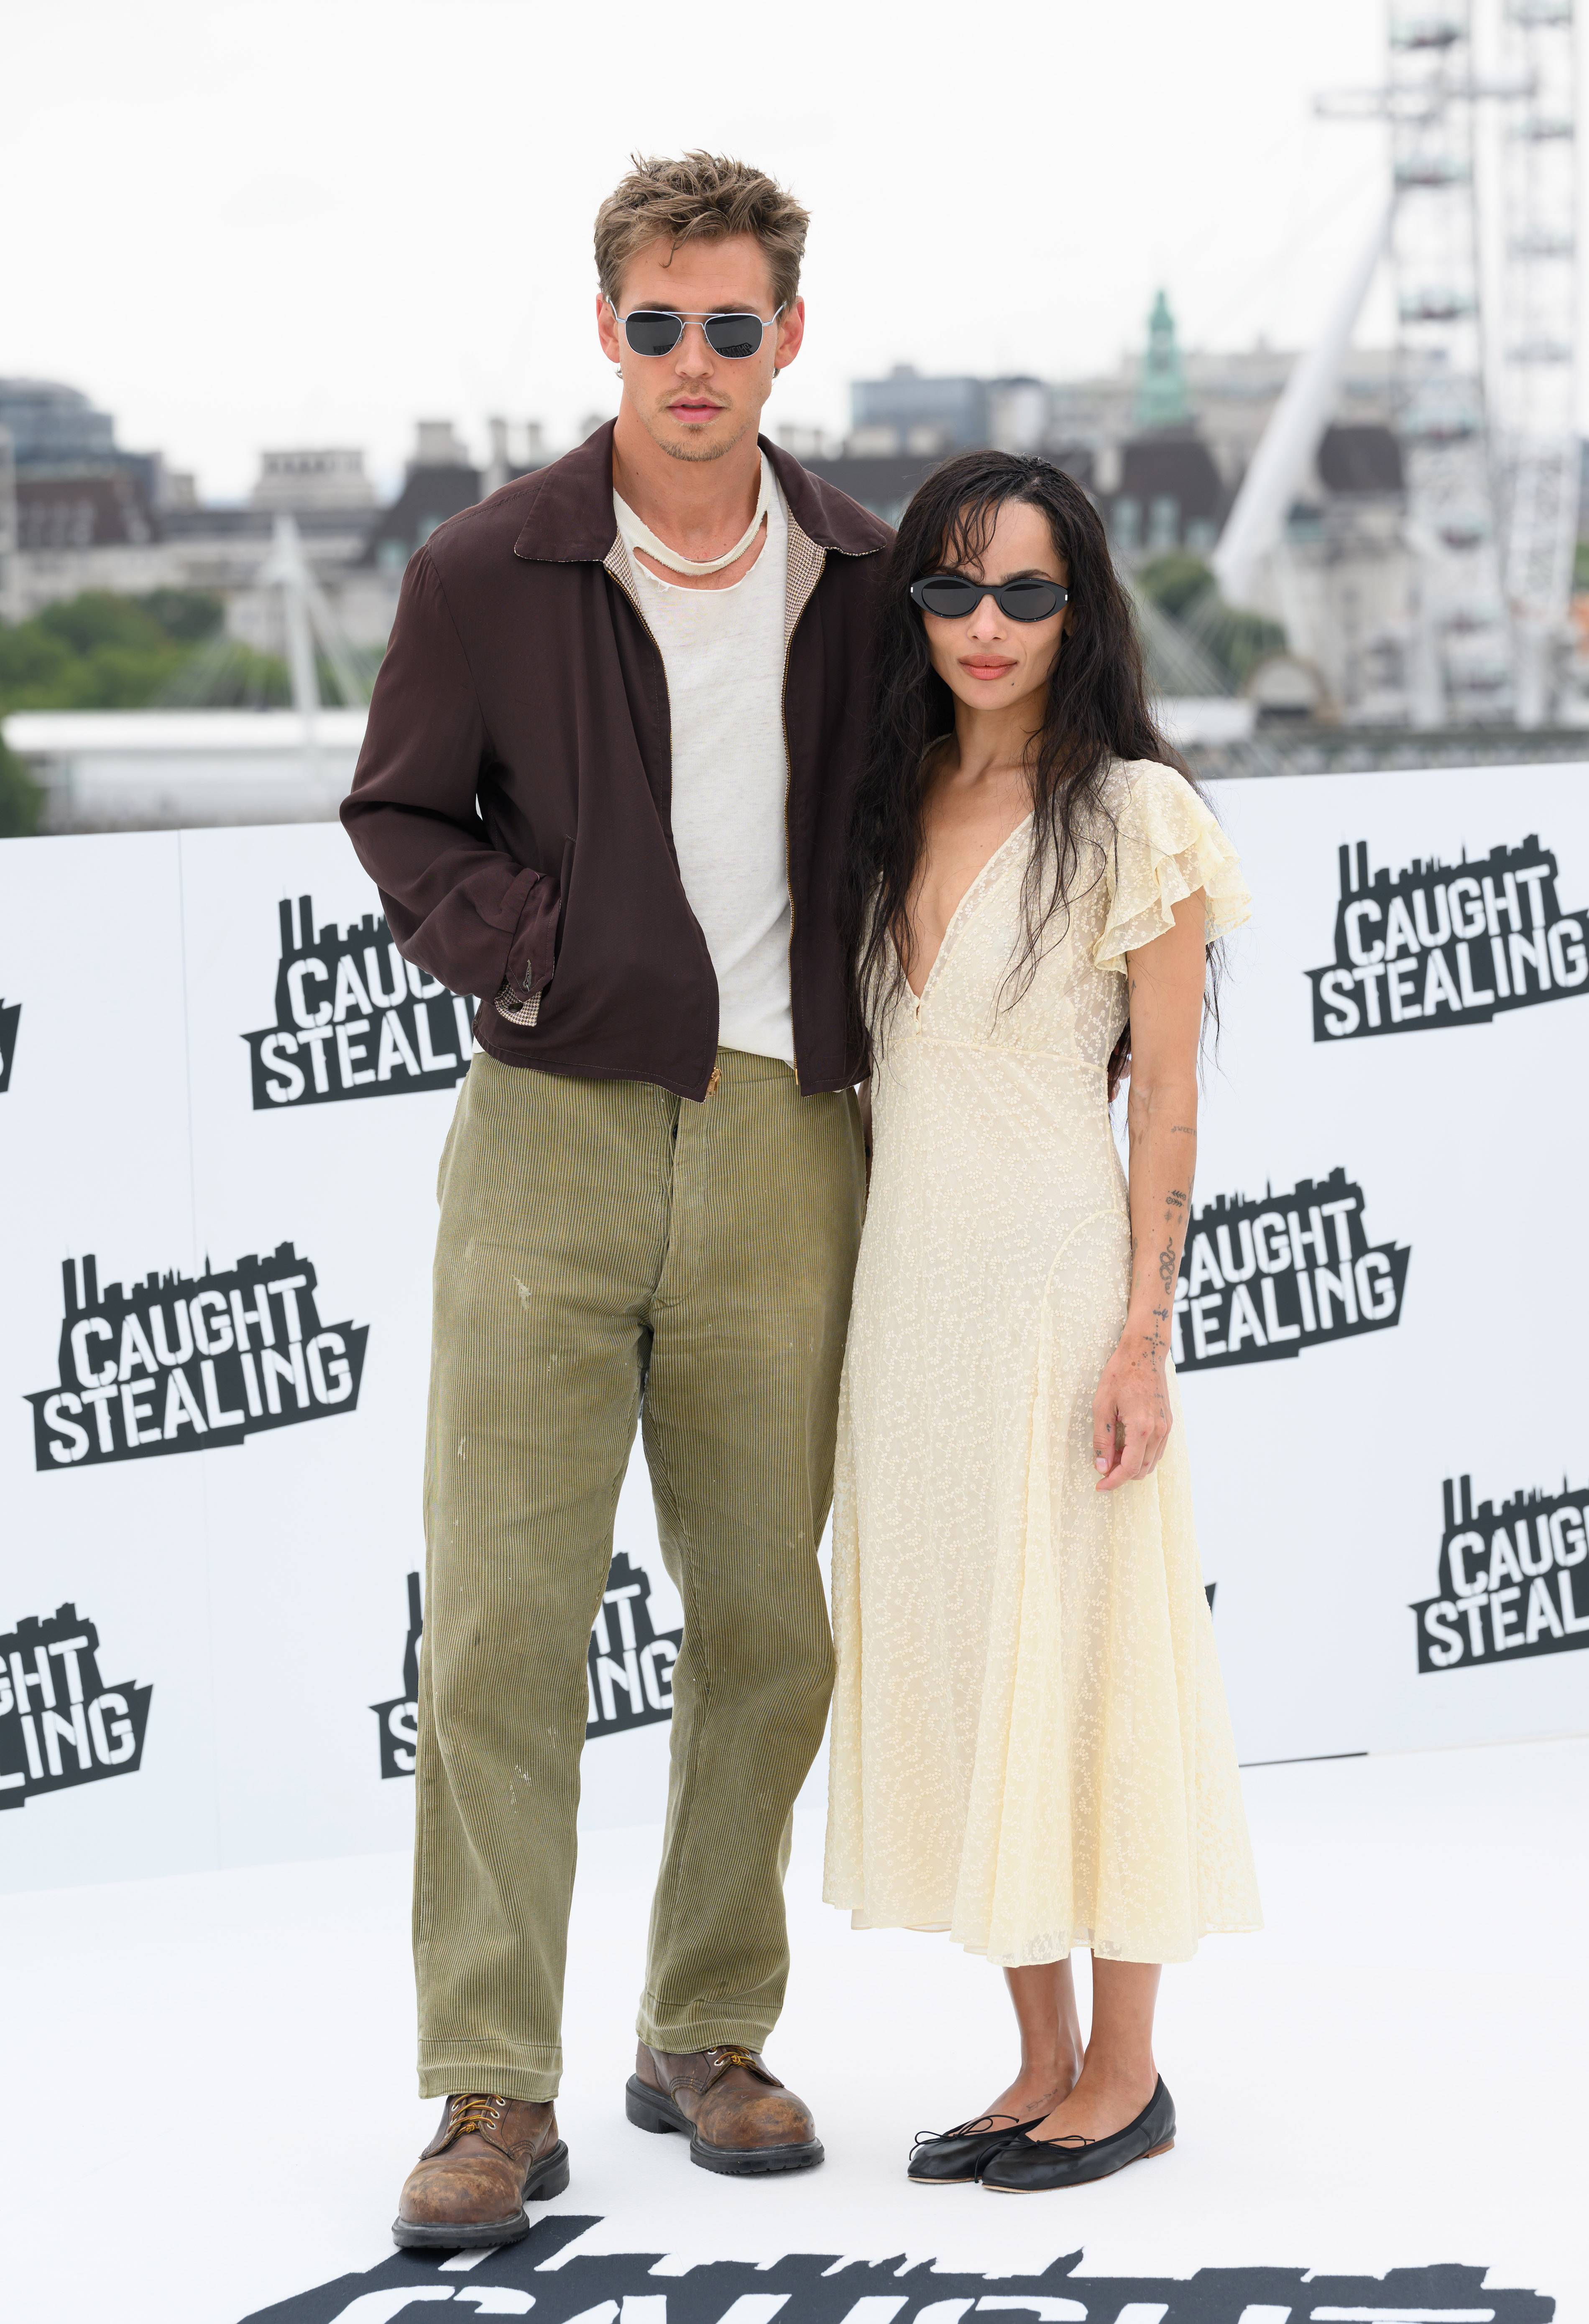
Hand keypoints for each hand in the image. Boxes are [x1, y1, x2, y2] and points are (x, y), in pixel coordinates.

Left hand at [1091, 1331, 1172, 1491]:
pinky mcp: (1168, 1423)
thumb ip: (1103, 1439)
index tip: (1099, 1486)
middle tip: (1102, 1468)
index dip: (1113, 1481)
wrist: (1144, 1352)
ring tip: (1112, 1457)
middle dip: (1121, 1475)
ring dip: (1132, 1467)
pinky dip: (1142, 1456)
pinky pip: (1157, 1450)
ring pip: (1151, 1463)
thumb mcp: (1102, 1405)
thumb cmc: (1120, 1374)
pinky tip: (1126, 1448)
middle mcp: (1159, 1431)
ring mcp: (1167, 1427)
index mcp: (1142, 1428)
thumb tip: (1101, 1467)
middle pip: (1142, 1470)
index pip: (1129, 1468)